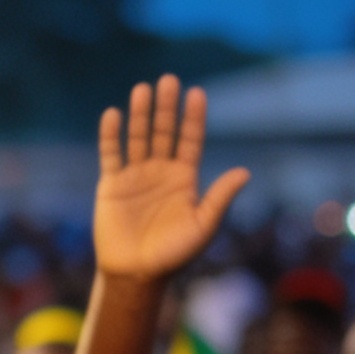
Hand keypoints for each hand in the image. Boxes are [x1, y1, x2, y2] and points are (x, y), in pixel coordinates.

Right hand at [93, 77, 249, 284]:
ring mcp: (135, 176)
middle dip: (167, 107)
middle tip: (169, 80)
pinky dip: (110, 135)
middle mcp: (160, 172)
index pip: (190, 140)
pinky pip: (110, 154)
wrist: (137, 273)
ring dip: (141, 114)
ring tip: (142, 89)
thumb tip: (244, 172)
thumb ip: (219, 198)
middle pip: (164, 132)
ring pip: (138, 137)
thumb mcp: (203, 226)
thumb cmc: (174, 254)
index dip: (193, 117)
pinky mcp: (111, 184)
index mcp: (185, 179)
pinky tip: (113, 115)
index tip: (197, 93)